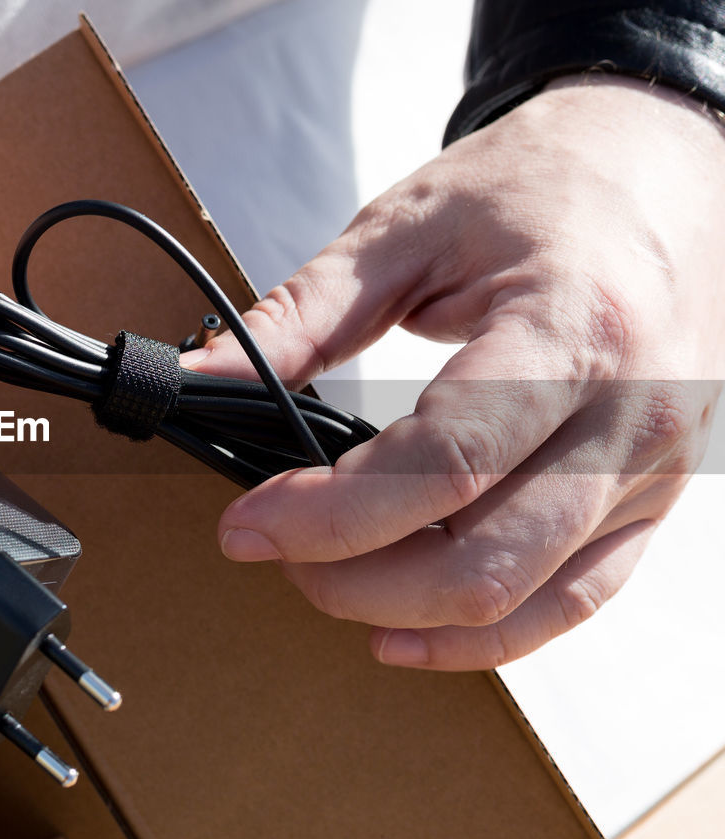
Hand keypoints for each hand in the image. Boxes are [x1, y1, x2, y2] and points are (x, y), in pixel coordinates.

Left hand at [184, 75, 724, 669]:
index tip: (248, 525)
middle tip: (274, 549)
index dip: (329, 514)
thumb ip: (302, 313)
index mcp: (569, 329)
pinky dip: (482, 635)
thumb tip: (203, 376)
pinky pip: (571, 600)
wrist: (666, 172)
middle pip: (482, 558)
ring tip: (324, 579)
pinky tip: (405, 631)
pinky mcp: (650, 499)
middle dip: (353, 578)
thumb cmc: (543, 186)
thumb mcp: (409, 228)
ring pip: (524, 598)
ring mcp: (652, 469)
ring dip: (405, 612)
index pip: (443, 464)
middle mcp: (630, 415)